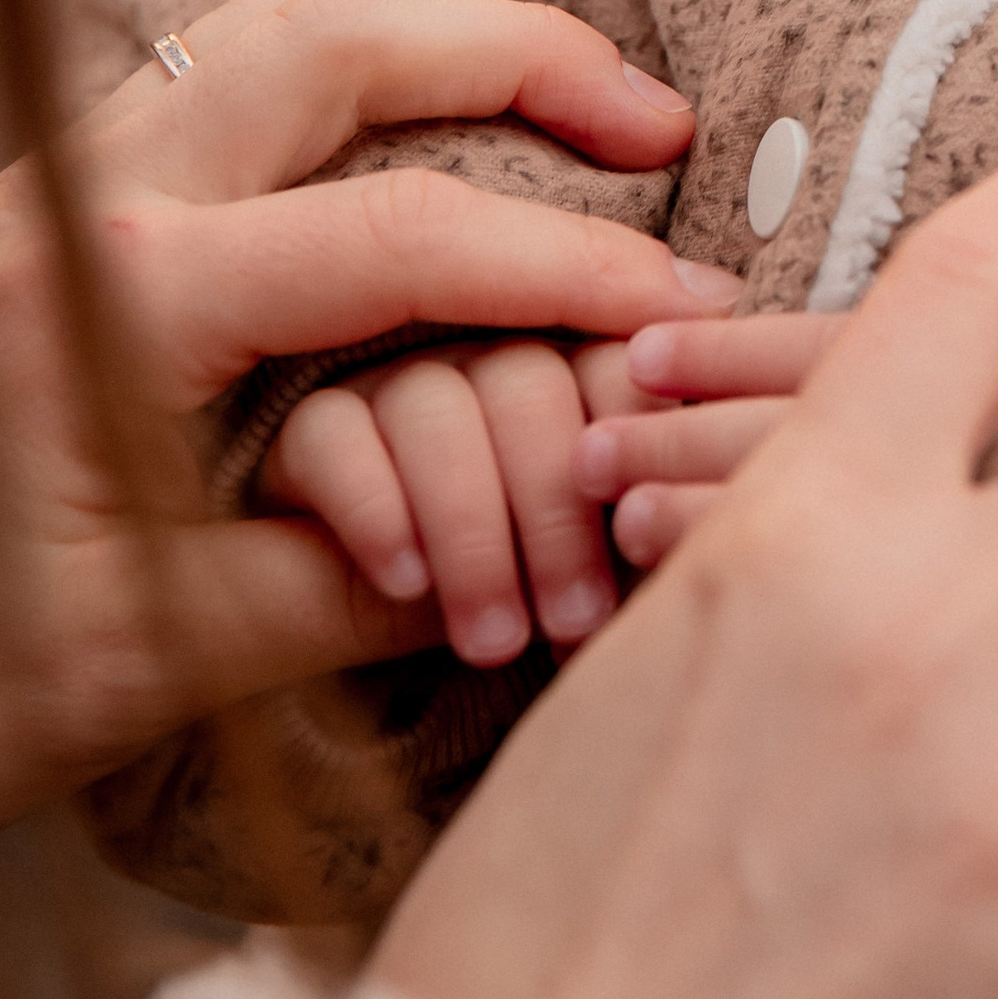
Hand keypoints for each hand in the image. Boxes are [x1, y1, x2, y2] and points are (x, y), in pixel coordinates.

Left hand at [0, 0, 731, 854]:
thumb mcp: (150, 664)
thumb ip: (341, 587)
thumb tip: (526, 542)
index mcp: (119, 300)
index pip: (400, 236)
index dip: (566, 268)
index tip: (678, 308)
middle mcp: (84, 203)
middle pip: (331, 37)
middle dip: (516, 56)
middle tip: (656, 122)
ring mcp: (55, 192)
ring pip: (269, 31)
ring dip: (433, 45)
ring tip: (570, 109)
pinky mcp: (49, 219)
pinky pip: (221, 89)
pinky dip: (350, 87)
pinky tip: (424, 151)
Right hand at [262, 335, 638, 664]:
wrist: (345, 644)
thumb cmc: (510, 608)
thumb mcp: (572, 582)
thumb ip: (626, 537)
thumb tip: (697, 544)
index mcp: (561, 372)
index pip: (610, 362)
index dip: (631, 436)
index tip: (645, 536)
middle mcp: (475, 354)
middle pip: (527, 379)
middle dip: (557, 510)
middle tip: (574, 624)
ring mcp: (384, 379)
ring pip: (432, 404)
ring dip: (473, 529)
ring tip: (495, 640)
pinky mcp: (300, 422)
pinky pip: (332, 432)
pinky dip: (377, 510)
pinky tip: (407, 585)